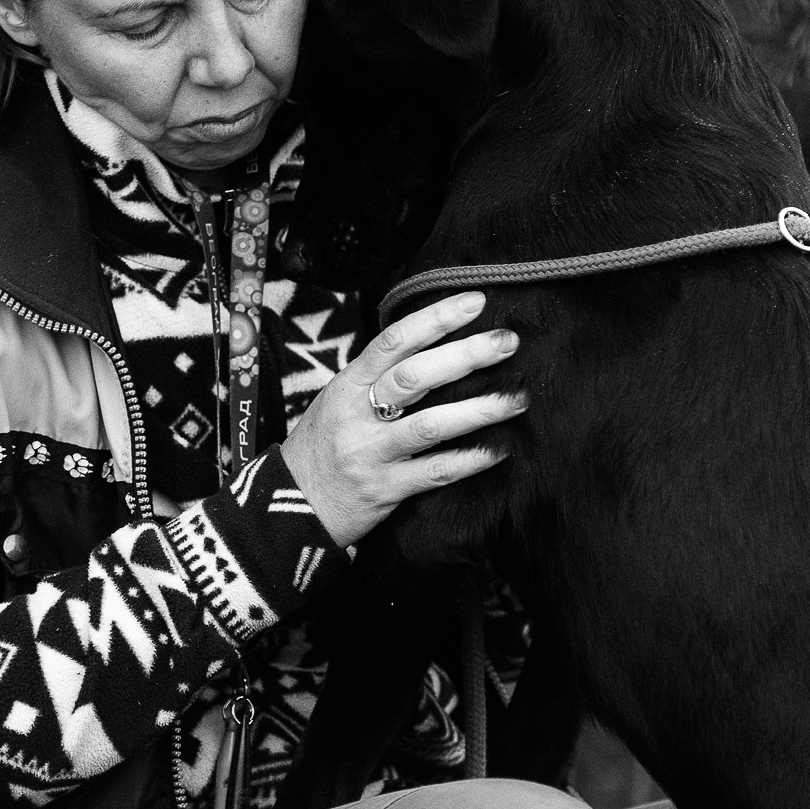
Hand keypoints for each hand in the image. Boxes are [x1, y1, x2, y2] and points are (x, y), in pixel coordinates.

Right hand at [279, 291, 524, 549]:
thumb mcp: (339, 401)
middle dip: (466, 356)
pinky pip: (436, 472)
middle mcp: (357, 416)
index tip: (475, 301)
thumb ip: (379, 377)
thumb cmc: (324, 445)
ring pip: (432, 426)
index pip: (393, 341)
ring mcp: (371, 454)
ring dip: (480, 410)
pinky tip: (501, 449)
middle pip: (415, 377)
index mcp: (347, 385)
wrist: (290, 507)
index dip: (435, 318)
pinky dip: (471, 460)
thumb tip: (440, 343)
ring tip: (519, 398)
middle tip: (508, 341)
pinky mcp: (385, 491)